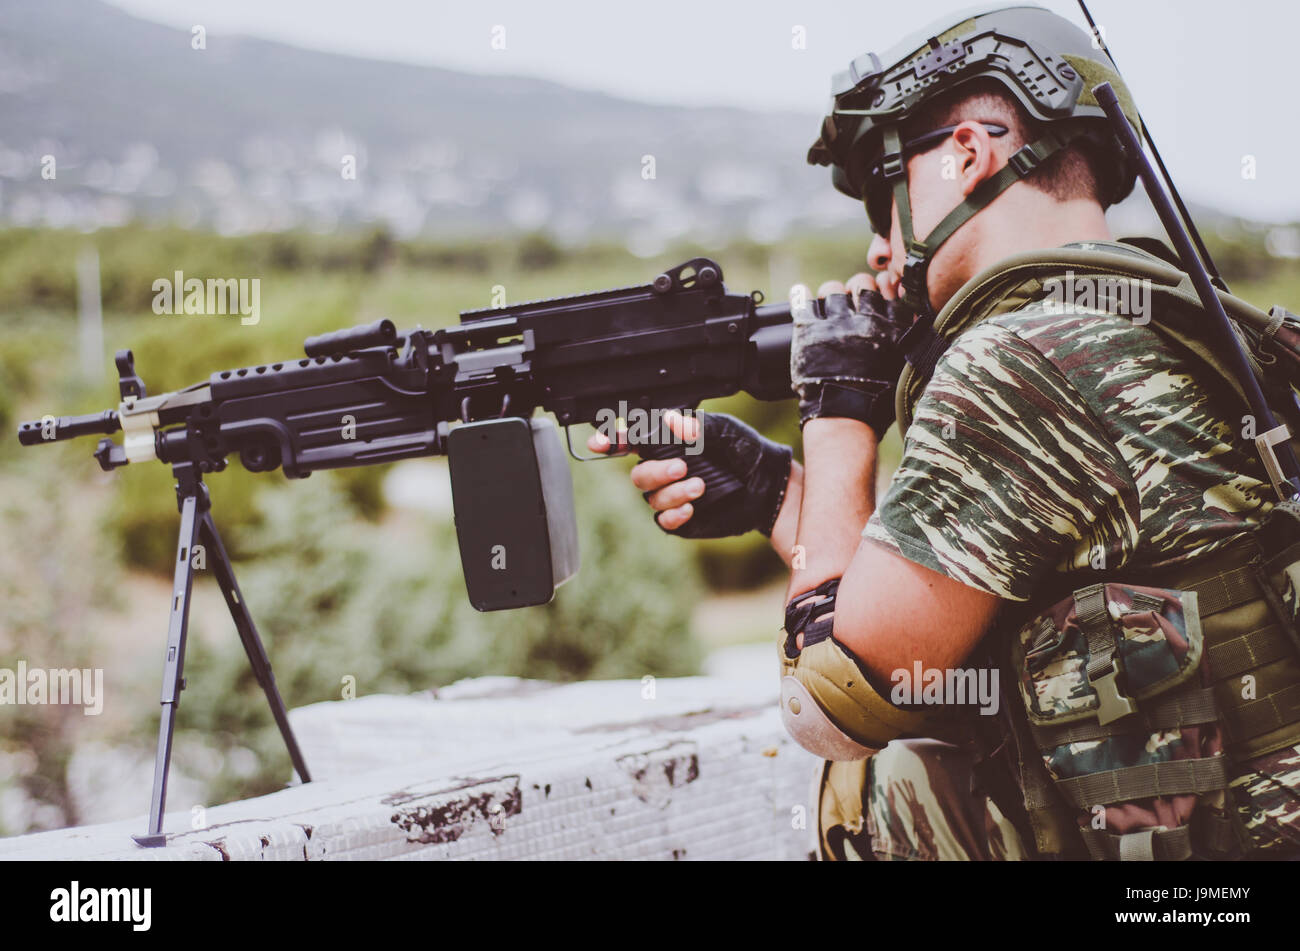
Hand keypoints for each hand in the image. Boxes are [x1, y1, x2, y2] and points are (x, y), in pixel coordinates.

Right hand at [586, 409, 792, 537]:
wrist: (766, 484)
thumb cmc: (743, 450)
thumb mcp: (723, 430)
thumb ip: (696, 426)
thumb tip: (670, 420)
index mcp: (668, 444)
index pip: (631, 442)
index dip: (612, 442)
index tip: (598, 443)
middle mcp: (664, 470)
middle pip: (637, 474)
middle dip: (656, 472)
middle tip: (683, 468)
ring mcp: (670, 495)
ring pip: (651, 498)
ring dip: (673, 493)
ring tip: (701, 487)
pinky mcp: (681, 519)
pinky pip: (663, 521)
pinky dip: (673, 514)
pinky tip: (692, 507)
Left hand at [790, 272, 915, 438]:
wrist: (845, 418)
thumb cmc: (877, 403)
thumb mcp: (904, 370)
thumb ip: (910, 343)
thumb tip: (915, 322)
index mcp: (893, 328)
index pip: (889, 294)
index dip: (882, 292)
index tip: (877, 295)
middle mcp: (867, 320)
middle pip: (861, 285)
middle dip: (857, 289)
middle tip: (852, 300)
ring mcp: (837, 323)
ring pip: (833, 289)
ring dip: (831, 295)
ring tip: (828, 303)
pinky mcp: (810, 331)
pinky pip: (803, 302)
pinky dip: (800, 295)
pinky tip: (800, 292)